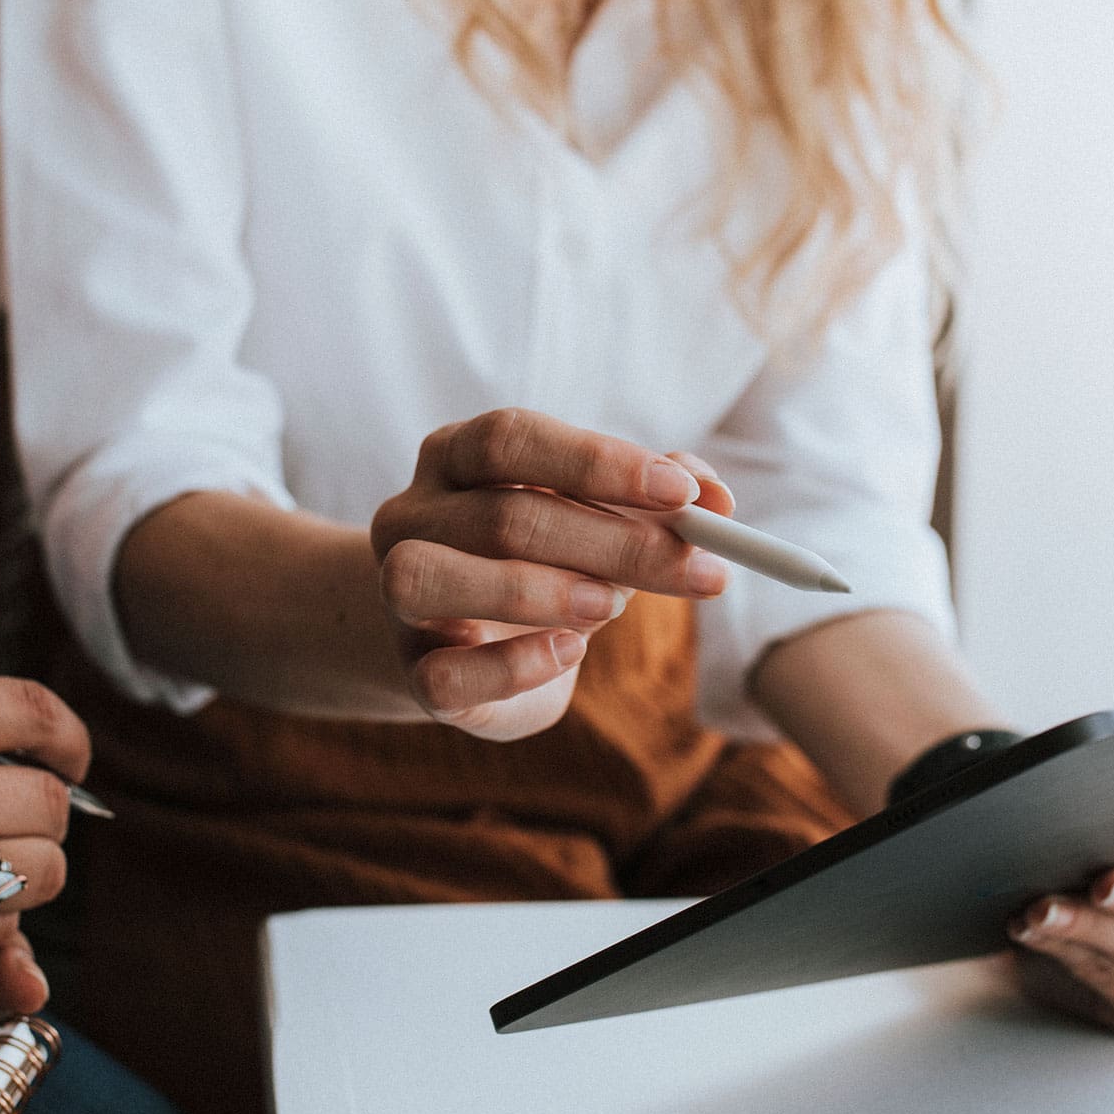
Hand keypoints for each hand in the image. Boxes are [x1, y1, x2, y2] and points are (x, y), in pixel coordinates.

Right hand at [369, 408, 732, 739]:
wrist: (467, 643)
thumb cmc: (543, 562)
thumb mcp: (599, 520)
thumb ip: (654, 500)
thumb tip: (715, 498)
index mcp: (455, 457)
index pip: (510, 439)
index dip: (597, 462)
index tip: (682, 494)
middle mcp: (412, 515)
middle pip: (500, 516)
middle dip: (613, 542)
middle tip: (695, 566)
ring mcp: (398, 596)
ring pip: (432, 578)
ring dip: (540, 591)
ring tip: (614, 607)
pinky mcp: (414, 672)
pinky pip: (444, 674)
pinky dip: (515, 665)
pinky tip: (568, 653)